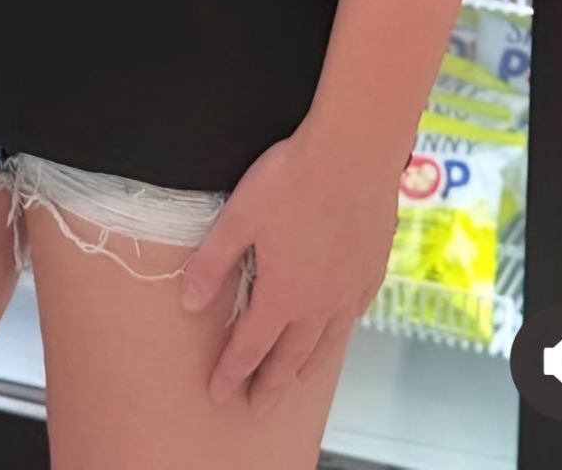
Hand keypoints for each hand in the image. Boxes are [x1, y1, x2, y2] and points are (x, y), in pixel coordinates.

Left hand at [178, 119, 400, 416]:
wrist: (353, 154)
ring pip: (326, 344)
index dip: (232, 373)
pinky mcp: (372, 270)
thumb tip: (189, 302)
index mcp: (283, 294)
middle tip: (256, 407)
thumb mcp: (238, 217)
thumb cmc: (291, 180)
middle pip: (291, 358)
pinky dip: (338, 333)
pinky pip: (354, 316)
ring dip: (305, 368)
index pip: (251, 347)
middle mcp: (319, 304)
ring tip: (293, 382)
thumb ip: (213, 263)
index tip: (220, 395)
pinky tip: (335, 330)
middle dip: (269, 384)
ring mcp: (350, 290)